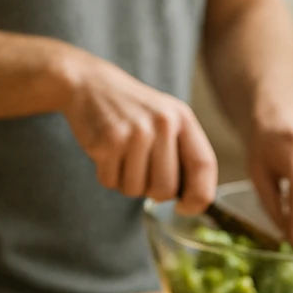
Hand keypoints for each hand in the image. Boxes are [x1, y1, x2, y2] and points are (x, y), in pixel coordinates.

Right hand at [58, 50, 217, 215]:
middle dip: (152, 191)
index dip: (198, 197)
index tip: (185, 207)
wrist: (89, 84)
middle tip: (141, 172)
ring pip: (136, 190)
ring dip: (126, 183)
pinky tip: (105, 153)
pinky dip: (107, 175)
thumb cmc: (131, 109)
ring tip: (121, 156)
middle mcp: (162, 123)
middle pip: (166, 189)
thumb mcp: (165, 117)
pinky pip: (111, 182)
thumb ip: (182, 151)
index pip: (203, 166)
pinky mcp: (108, 141)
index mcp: (182, 118)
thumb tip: (194, 200)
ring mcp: (135, 132)